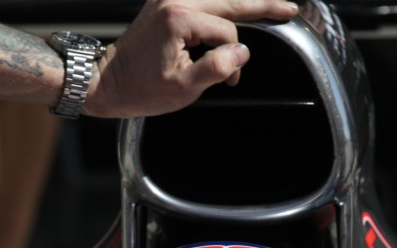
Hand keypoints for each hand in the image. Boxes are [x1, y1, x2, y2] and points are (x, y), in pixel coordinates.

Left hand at [85, 0, 298, 117]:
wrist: (106, 81)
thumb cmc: (141, 89)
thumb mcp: (183, 88)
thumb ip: (216, 68)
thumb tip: (242, 52)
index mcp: (179, 18)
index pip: (227, 33)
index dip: (232, 58)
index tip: (227, 79)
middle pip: (231, 0)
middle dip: (262, 5)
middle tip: (290, 9)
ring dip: (243, 6)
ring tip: (274, 7)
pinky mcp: (165, 1)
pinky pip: (205, 1)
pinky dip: (223, 7)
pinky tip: (239, 11)